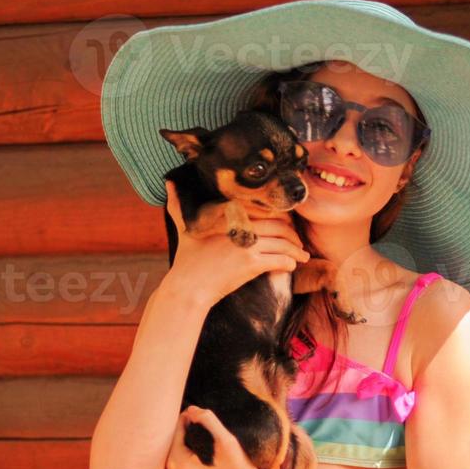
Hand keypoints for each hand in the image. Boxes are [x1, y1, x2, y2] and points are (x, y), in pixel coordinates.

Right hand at [162, 179, 309, 308]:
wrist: (188, 287)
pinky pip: (280, 259)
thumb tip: (168, 181)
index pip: (265, 210)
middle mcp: (240, 225)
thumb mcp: (183, 227)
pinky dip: (289, 262)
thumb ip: (178, 204)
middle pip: (280, 225)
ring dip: (296, 250)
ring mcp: (247, 244)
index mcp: (229, 214)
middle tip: (299, 242)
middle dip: (294, 234)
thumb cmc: (187, 259)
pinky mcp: (251, 264)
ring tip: (302, 256)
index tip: (287, 224)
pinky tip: (291, 266)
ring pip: (283, 243)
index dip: (281, 217)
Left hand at [162, 406, 266, 468]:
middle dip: (183, 432)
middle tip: (197, 423)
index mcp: (177, 464)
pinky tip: (195, 456)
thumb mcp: (227, 441)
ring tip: (197, 439)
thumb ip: (208, 420)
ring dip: (181, 445)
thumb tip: (191, 409)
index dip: (186, 418)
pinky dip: (180, 459)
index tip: (198, 414)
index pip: (175, 431)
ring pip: (171, 455)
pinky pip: (172, 468)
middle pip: (170, 443)